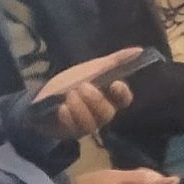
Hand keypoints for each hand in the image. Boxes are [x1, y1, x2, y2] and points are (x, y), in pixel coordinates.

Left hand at [22, 50, 144, 142]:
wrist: (43, 93)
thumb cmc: (72, 81)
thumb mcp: (92, 67)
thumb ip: (115, 61)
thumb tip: (140, 50)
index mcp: (109, 98)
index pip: (124, 100)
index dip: (122, 94)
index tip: (115, 84)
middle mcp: (100, 114)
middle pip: (107, 113)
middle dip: (95, 100)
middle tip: (81, 86)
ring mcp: (86, 125)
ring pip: (91, 124)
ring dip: (80, 108)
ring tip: (69, 95)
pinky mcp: (70, 132)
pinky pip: (73, 129)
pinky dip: (68, 117)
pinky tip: (61, 108)